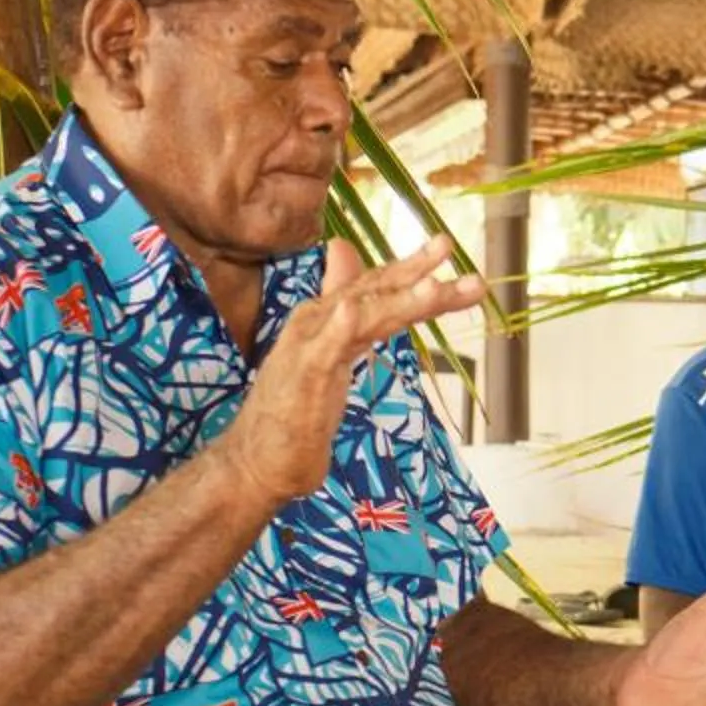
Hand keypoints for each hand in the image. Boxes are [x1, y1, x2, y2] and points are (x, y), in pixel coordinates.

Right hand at [220, 240, 490, 504]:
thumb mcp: (331, 356)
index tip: (447, 246)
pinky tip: (349, 313)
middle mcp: (317, 323)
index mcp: (328, 318)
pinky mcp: (301, 379)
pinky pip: (323, 351)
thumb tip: (345, 261)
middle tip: (448, 246)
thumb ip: (349, 314)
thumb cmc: (296, 409)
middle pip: (373, 292)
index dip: (412, 265)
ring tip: (432, 286)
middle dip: (416, 271)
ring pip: (361, 317)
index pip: (375, 285)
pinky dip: (337, 330)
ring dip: (397, 300)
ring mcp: (308, 348)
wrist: (257, 459)